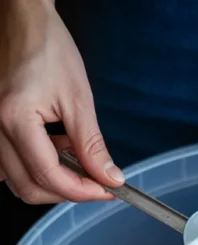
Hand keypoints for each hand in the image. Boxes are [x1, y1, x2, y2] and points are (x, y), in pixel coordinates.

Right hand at [0, 0, 123, 203]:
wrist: (22, 21)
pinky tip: (54, 151)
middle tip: (96, 183)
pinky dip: (34, 169)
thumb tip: (109, 178)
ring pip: (17, 182)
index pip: (49, 176)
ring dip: (50, 182)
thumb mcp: (77, 98)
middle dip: (67, 192)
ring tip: (75, 160)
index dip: (82, 191)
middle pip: (30, 188)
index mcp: (15, 118)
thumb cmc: (47, 47)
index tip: (107, 190)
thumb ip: (92, 145)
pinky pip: (9, 167)